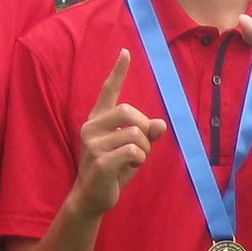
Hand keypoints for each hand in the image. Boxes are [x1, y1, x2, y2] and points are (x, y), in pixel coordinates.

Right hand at [66, 51, 165, 219]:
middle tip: (142, 146)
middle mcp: (91, 127)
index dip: (118, 72)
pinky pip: (133, 150)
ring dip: (144, 149)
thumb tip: (160, 123)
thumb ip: (146, 135)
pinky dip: (139, 158)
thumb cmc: (113, 171)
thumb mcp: (133, 150)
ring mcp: (93, 144)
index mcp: (97, 120)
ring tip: (133, 160)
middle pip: (129, 111)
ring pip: (135, 134)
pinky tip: (129, 167)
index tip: (126, 52)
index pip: (107, 90)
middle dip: (144, 128)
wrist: (92, 197)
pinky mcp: (100, 161)